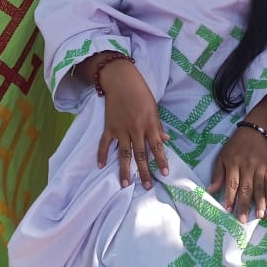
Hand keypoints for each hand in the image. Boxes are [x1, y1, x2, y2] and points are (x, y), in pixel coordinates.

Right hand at [95, 60, 169, 188]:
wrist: (121, 80)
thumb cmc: (140, 92)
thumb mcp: (154, 108)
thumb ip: (158, 126)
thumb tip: (166, 140)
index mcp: (149, 125)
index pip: (157, 147)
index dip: (161, 161)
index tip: (165, 174)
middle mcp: (136, 130)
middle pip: (140, 155)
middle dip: (144, 172)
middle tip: (147, 187)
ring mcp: (121, 129)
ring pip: (124, 154)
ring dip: (125, 170)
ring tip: (125, 184)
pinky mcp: (109, 127)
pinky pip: (104, 143)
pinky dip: (101, 154)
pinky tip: (100, 166)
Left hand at [207, 125, 266, 221]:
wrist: (254, 133)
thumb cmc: (235, 147)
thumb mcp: (222, 157)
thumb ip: (218, 174)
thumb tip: (210, 191)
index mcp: (233, 163)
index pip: (232, 183)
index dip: (230, 197)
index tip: (228, 210)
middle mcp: (247, 166)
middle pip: (246, 188)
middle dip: (245, 205)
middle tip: (243, 220)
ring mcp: (260, 168)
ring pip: (260, 187)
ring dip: (260, 203)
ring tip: (259, 216)